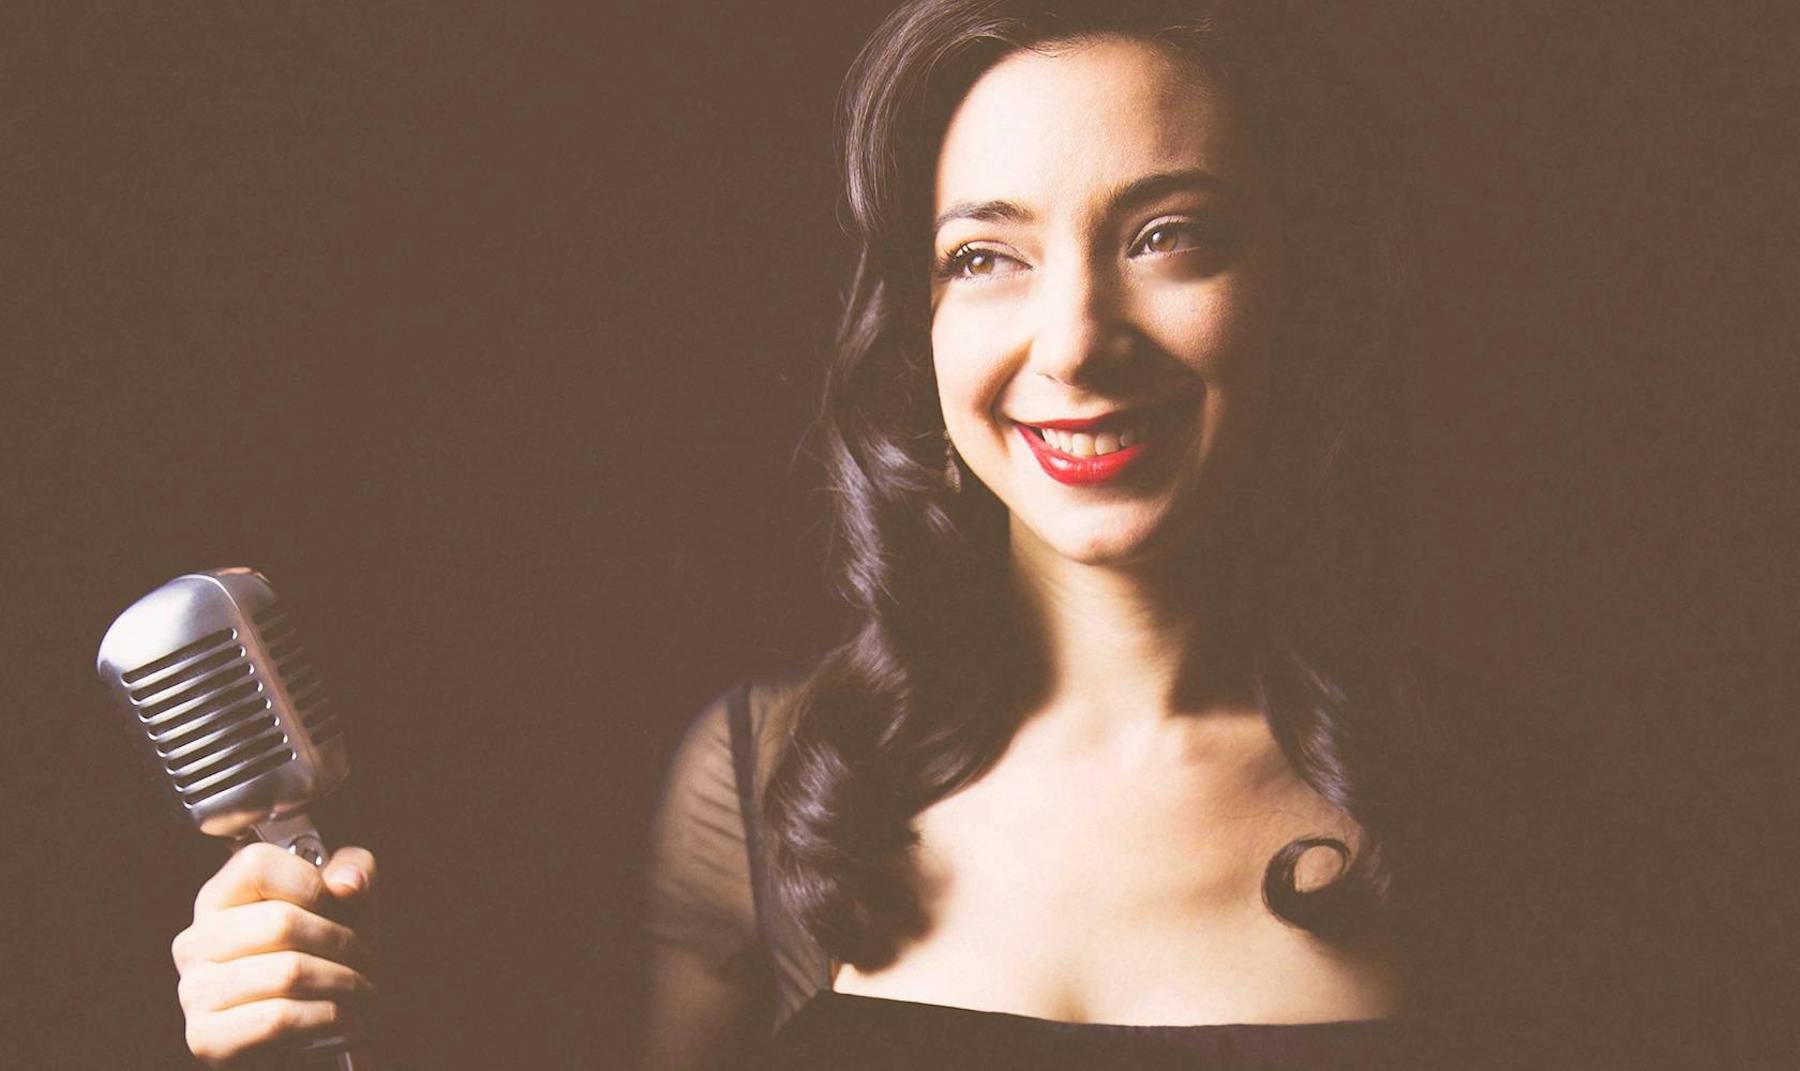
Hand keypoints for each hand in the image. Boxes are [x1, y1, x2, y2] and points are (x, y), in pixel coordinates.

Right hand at [171, 842, 377, 1066]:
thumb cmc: (322, 957)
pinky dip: (325, 1016)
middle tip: (368, 958)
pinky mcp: (207, 1038)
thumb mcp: (345, 903)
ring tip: (362, 987)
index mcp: (220, 897)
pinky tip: (343, 1015)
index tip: (342, 905)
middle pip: (281, 922)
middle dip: (342, 942)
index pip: (257, 865)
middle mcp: (197, 941)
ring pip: (287, 972)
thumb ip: (354, 870)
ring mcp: (195, 991)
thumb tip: (348, 884)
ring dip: (343, 981)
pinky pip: (279, 1018)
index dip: (312, 884)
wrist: (305, 1035)